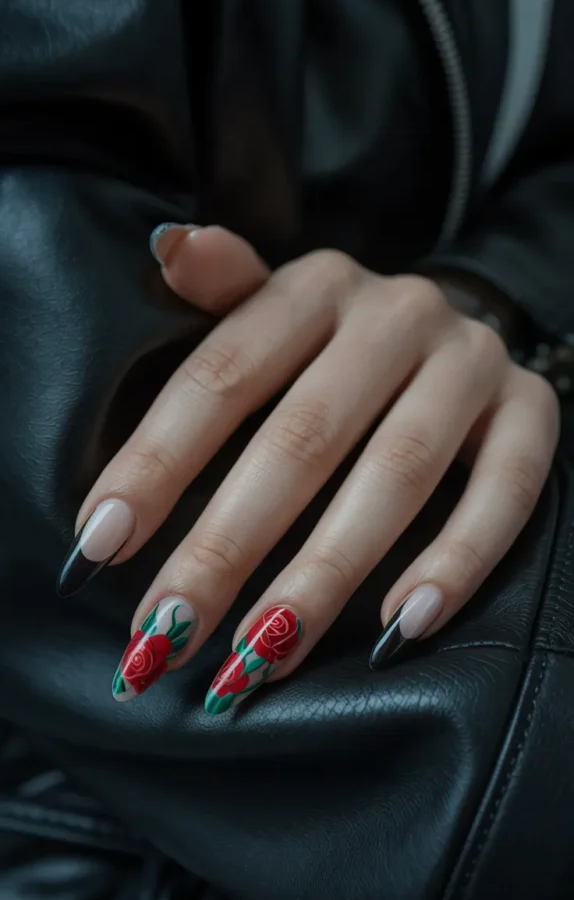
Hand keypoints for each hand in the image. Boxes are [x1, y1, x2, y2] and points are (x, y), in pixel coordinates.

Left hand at [57, 224, 559, 712]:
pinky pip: (505, 493)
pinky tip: (400, 628)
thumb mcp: (275, 310)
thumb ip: (223, 295)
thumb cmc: (335, 348)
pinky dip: (456, 562)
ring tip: (263, 652)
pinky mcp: (531, 414)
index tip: (100, 544)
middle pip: (303, 437)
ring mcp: (471, 363)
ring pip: (397, 474)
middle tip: (169, 630)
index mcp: (315, 287)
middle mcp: (397, 314)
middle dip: (227, 544)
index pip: (221, 375)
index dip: (157, 461)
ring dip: (326, 573)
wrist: (453, 337)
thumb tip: (167, 247)